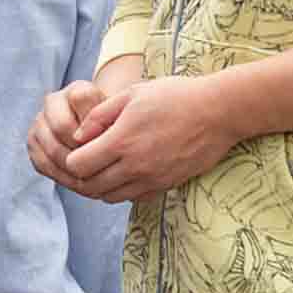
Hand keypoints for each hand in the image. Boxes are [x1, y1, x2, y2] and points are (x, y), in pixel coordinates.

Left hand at [49, 73, 251, 203]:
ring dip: (102, 186)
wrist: (220, 112)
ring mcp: (152, 178)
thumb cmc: (177, 96)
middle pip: (90, 186)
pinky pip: (134, 198)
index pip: (77, 165)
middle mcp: (134, 164)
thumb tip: (77, 136)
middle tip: (88, 162)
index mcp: (121, 140)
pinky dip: (124, 191)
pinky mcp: (167, 184)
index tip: (80, 148)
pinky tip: (129, 173)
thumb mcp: (132, 94)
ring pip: (110, 197)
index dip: (72, 158)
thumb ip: (99, 115)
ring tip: (106, 169)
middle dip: (83, 176)